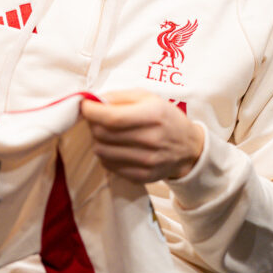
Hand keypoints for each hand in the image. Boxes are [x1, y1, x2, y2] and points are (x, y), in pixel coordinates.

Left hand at [80, 89, 204, 183]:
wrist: (188, 148)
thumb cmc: (166, 118)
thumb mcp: (148, 97)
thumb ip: (120, 96)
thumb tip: (94, 100)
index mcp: (153, 115)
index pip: (112, 117)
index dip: (91, 111)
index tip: (85, 105)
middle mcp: (151, 140)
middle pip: (103, 135)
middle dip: (93, 123)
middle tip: (97, 117)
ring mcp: (146, 161)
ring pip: (102, 151)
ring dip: (98, 139)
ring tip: (107, 132)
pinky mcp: (141, 176)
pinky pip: (109, 166)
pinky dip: (106, 154)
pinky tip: (115, 146)